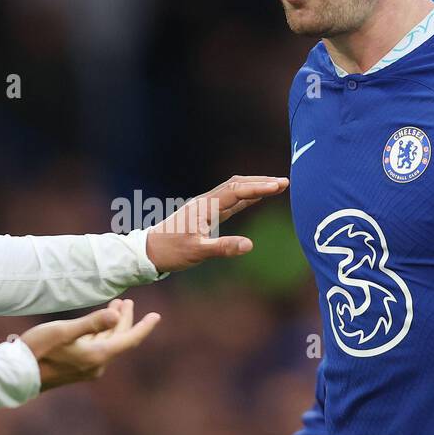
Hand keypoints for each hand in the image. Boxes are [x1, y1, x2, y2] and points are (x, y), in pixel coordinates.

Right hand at [21, 298, 160, 389]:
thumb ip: (91, 322)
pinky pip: (96, 348)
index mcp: (97, 356)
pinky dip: (100, 333)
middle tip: (127, 301)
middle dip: (125, 320)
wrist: (17, 374)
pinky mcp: (76, 367)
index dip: (144, 327)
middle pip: (119, 340)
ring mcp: (86, 368)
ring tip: (115, 306)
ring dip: (112, 325)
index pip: (128, 340)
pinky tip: (97, 323)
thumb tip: (115, 314)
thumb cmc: (38, 349)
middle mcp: (96, 365)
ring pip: (107, 343)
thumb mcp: (64, 331)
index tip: (157, 316)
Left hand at [145, 175, 288, 272]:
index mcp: (205, 207)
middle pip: (237, 184)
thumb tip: (249, 245)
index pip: (237, 191)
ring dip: (254, 186)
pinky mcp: (205, 214)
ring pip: (234, 190)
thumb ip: (223, 247)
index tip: (279, 186)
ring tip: (276, 186)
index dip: (259, 188)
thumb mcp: (198, 252)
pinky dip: (245, 197)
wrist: (148, 251)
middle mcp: (206, 202)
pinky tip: (255, 198)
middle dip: (261, 182)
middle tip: (285, 183)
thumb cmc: (171, 252)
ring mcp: (205, 207)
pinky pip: (229, 200)